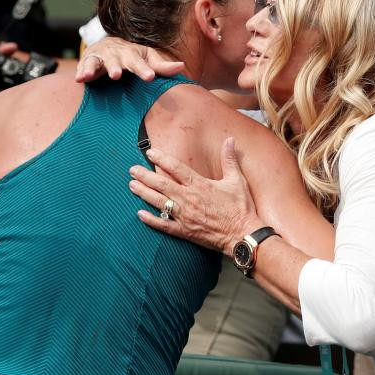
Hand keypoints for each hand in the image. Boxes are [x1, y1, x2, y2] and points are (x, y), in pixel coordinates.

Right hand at [76, 37, 185, 82]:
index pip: (139, 62)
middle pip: (117, 61)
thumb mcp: (147, 59)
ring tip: (91, 76)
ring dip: (96, 68)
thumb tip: (182, 67)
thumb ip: (162, 66)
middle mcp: (116, 54)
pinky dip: (81, 71)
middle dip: (116, 67)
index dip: (143, 69)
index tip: (150, 77)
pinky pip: (84, 67)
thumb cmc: (132, 57)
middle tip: (117, 76)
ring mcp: (101, 58)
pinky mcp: (88, 63)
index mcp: (132, 54)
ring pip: (99, 62)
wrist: (108, 46)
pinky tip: (78, 79)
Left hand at [129, 138, 260, 254]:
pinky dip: (151, 220)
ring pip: (160, 202)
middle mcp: (189, 199)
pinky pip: (164, 225)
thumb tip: (230, 140)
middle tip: (132, 170)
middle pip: (162, 184)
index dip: (162, 159)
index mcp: (200, 185)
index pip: (176, 168)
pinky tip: (140, 214)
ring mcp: (185, 216)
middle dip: (145, 176)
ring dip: (144, 193)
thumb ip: (229, 159)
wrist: (242, 235)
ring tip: (132, 186)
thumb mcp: (237, 180)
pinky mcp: (185, 231)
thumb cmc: (241, 208)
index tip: (150, 153)